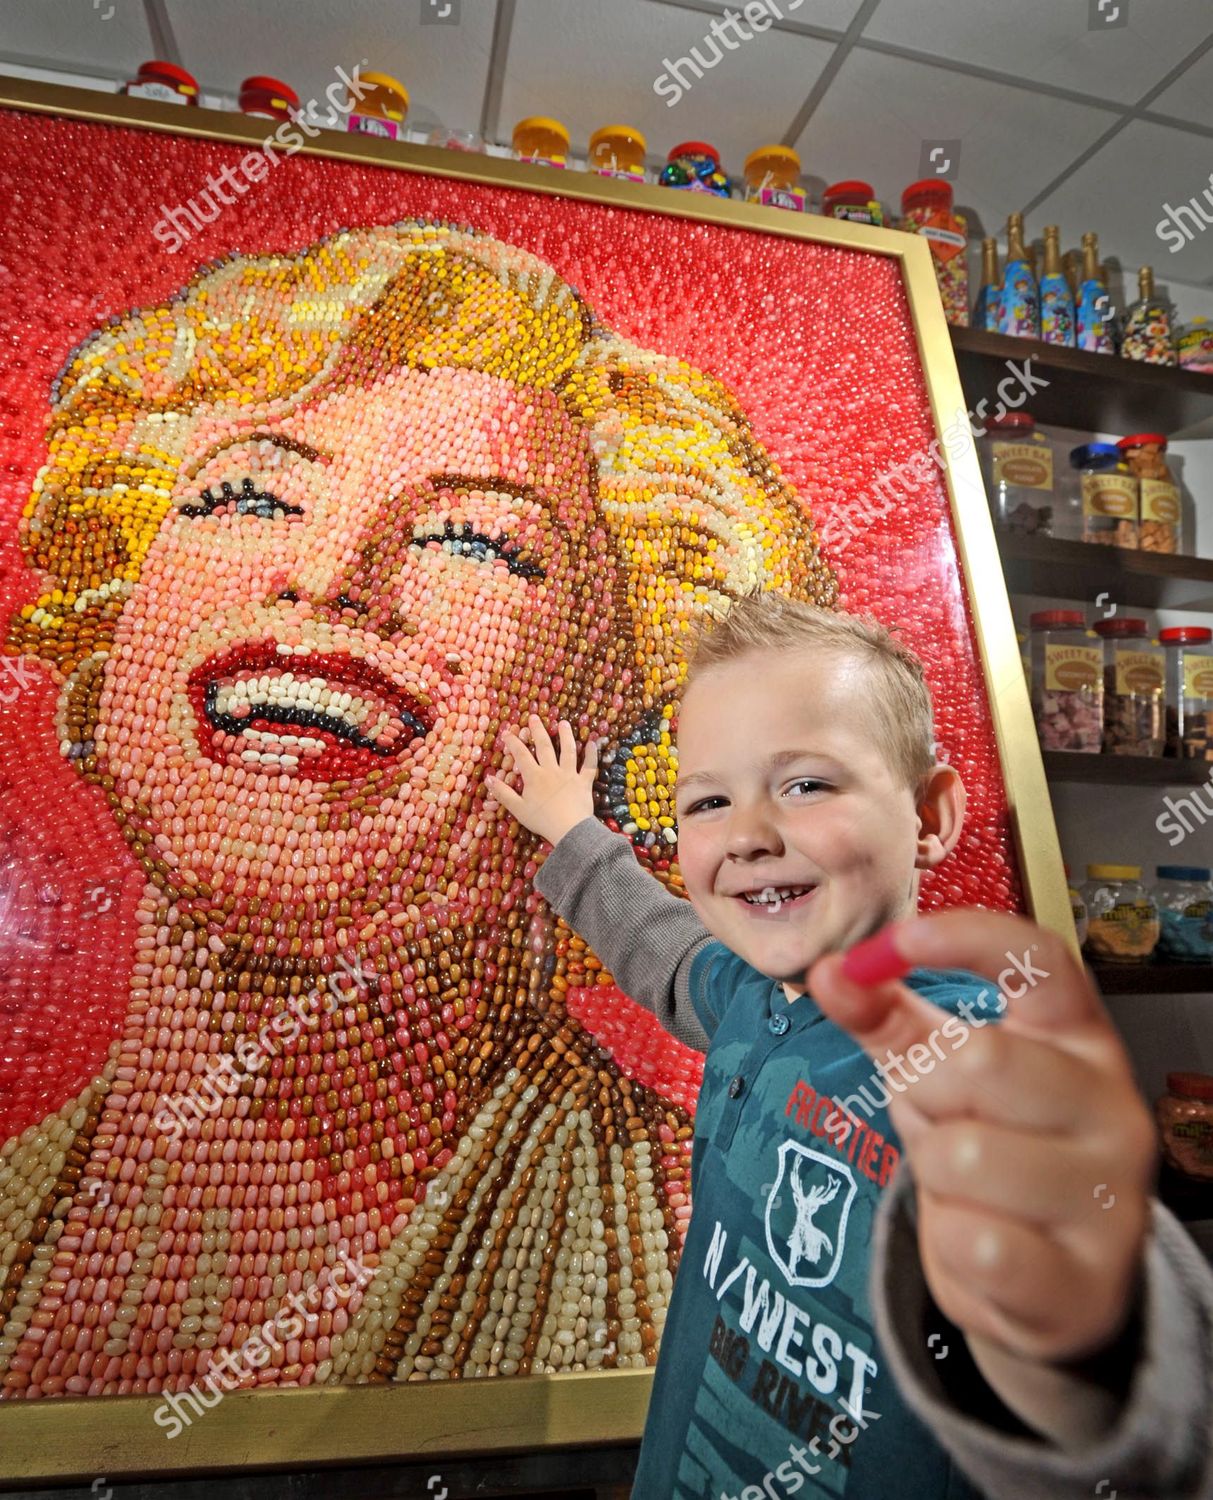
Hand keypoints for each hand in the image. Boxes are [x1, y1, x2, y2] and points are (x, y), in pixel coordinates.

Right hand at [485, 714, 598, 847]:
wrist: (569, 829)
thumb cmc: (542, 820)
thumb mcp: (518, 809)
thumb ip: (503, 793)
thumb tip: (488, 778)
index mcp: (534, 777)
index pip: (521, 755)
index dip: (513, 742)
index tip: (508, 732)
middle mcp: (552, 770)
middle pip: (545, 746)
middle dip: (538, 731)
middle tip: (534, 717)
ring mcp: (570, 775)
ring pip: (568, 750)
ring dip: (565, 735)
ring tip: (563, 723)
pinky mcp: (584, 782)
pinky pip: (590, 766)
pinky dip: (592, 754)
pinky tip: (592, 743)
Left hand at [807, 912, 1154, 1369]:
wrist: (1046, 1284)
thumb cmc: (992, 1146)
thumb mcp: (937, 1072)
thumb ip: (884, 1017)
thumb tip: (831, 971)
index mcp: (1080, 1040)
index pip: (1041, 962)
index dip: (970, 939)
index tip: (899, 939)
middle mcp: (1114, 1108)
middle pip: (982, 1059)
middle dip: (925, 1091)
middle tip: (940, 1119)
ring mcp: (1114, 1197)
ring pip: (965, 1155)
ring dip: (935, 1175)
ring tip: (965, 1188)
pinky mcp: (1089, 1281)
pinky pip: (973, 1244)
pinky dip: (948, 1246)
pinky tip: (979, 1247)